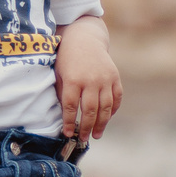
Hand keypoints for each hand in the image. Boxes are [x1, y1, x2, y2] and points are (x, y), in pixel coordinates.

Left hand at [55, 17, 121, 141]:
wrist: (85, 38)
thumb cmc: (67, 57)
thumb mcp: (58, 73)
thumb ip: (62, 92)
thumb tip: (65, 115)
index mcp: (73, 79)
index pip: (71, 106)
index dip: (70, 122)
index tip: (68, 133)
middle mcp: (91, 80)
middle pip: (90, 110)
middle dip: (86, 127)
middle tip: (83, 138)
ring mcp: (105, 79)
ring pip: (106, 107)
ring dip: (102, 123)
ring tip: (97, 134)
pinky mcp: (115, 77)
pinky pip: (117, 98)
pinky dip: (113, 110)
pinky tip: (107, 119)